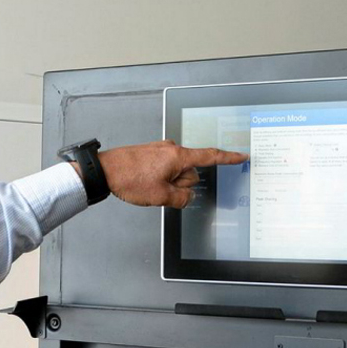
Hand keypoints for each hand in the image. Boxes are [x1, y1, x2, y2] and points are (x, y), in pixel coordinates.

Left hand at [95, 140, 247, 208]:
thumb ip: (182, 198)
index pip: (210, 156)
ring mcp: (161, 151)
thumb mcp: (161, 196)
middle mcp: (171, 150)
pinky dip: (160, 179)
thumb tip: (186, 196)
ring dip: (168, 183)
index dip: (228, 158)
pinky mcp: (151, 154)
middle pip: (190, 172)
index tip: (241, 156)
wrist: (104, 171)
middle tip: (160, 190)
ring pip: (176, 173)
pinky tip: (146, 183)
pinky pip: (165, 170)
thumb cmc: (129, 179)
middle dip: (181, 184)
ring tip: (149, 186)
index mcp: (178, 156)